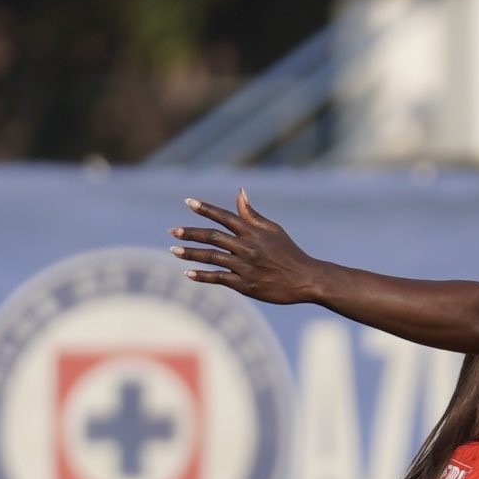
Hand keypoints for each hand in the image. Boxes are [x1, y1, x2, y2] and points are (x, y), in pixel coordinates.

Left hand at [171, 189, 321, 302]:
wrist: (306, 279)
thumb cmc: (289, 253)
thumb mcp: (273, 229)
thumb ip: (252, 214)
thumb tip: (239, 193)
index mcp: (252, 232)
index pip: (224, 216)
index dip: (205, 209)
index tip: (188, 202)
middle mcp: (246, 247)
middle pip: (212, 236)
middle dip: (190, 233)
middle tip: (172, 231)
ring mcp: (245, 267)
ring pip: (212, 257)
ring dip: (191, 253)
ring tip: (173, 250)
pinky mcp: (246, 285)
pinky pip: (219, 278)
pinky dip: (203, 275)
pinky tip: (188, 272)